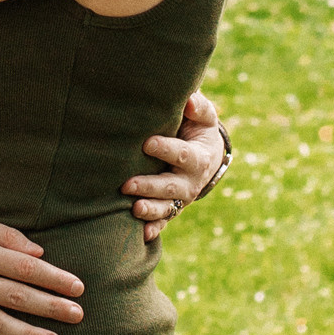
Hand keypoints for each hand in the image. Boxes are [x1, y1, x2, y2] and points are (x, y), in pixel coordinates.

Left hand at [124, 89, 229, 245]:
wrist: (207, 155)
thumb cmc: (197, 129)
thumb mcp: (203, 118)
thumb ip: (199, 108)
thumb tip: (190, 100)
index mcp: (199, 157)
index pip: (182, 155)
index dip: (166, 150)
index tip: (147, 143)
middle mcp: (191, 181)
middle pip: (171, 186)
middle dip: (149, 186)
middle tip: (126, 184)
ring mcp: (182, 198)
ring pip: (166, 207)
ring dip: (150, 210)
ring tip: (134, 209)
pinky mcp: (173, 208)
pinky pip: (164, 221)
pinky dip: (154, 228)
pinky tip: (142, 235)